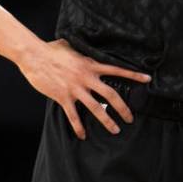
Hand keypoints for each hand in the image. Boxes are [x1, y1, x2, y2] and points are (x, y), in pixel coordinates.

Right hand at [17, 38, 150, 139]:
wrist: (34, 56)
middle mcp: (87, 77)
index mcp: (92, 64)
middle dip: (123, 108)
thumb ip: (84, 51)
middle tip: (130, 118)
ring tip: (115, 130)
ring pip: (96, 108)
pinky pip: (73, 116)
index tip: (148, 80)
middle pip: (111, 94)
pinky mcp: (63, 97)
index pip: (118, 70)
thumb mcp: (74, 46)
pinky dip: (79, 127)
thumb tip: (90, 46)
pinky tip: (83, 135)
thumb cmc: (52, 49)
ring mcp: (75, 88)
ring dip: (107, 121)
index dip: (134, 75)